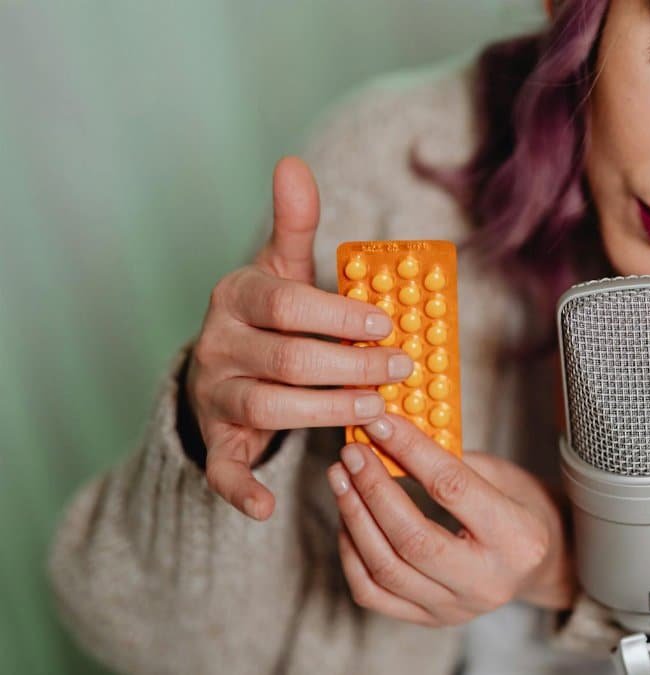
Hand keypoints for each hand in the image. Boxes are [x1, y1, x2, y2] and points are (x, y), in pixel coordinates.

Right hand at [186, 156, 412, 520]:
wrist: (221, 365)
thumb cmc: (268, 314)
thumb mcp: (280, 266)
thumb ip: (293, 224)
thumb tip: (293, 164)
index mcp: (237, 296)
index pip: (287, 301)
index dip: (339, 313)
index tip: (388, 322)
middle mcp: (218, 344)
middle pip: (287, 359)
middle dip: (349, 367)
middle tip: (400, 369)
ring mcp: (215, 394)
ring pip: (269, 409)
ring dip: (327, 414)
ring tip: (377, 413)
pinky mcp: (217, 440)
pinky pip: (222, 469)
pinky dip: (241, 490)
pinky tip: (268, 506)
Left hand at [326, 414, 576, 626]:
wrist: (539, 566)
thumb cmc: (522, 510)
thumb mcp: (504, 476)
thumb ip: (452, 461)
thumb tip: (394, 437)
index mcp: (517, 539)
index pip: (452, 489)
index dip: (410, 451)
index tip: (380, 423)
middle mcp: (487, 582)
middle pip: (412, 537)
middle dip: (373, 489)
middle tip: (352, 453)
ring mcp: (456, 608)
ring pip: (385, 568)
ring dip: (354, 517)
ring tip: (341, 479)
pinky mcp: (430, 620)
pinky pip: (373, 593)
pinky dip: (351, 553)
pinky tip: (348, 519)